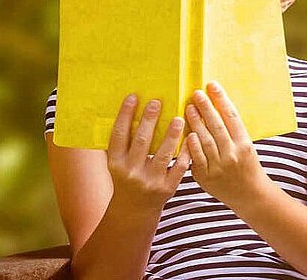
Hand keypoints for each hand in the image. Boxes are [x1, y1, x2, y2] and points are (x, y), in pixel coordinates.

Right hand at [106, 95, 191, 210]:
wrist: (134, 209)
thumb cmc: (126, 178)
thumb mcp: (117, 164)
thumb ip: (122, 144)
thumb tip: (128, 111)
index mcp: (115, 164)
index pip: (119, 135)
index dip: (125, 115)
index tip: (133, 97)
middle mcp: (131, 172)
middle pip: (142, 141)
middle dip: (150, 120)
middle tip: (157, 101)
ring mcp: (150, 181)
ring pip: (163, 153)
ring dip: (172, 134)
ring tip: (179, 117)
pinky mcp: (167, 188)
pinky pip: (179, 167)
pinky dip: (186, 152)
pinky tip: (191, 138)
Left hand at [182, 82, 276, 205]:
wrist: (250, 195)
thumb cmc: (248, 168)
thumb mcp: (247, 147)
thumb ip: (233, 132)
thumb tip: (216, 109)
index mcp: (245, 144)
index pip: (231, 117)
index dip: (221, 100)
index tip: (212, 86)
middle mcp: (233, 154)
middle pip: (217, 126)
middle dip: (205, 107)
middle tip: (195, 93)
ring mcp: (219, 166)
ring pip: (205, 140)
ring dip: (195, 122)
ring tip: (188, 108)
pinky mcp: (206, 177)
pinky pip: (197, 158)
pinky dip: (192, 145)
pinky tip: (187, 133)